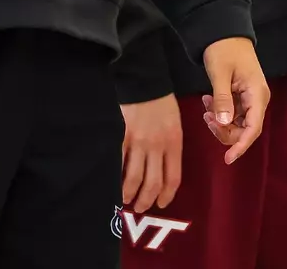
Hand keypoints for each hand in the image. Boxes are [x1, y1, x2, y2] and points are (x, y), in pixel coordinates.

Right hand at [120, 95, 181, 211]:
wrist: (142, 79)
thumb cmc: (160, 102)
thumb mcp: (174, 124)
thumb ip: (170, 147)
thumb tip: (161, 171)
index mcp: (174, 142)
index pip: (172, 178)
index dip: (166, 196)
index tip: (160, 204)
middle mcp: (157, 146)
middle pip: (152, 183)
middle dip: (145, 201)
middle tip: (139, 207)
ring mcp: (137, 142)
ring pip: (133, 178)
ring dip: (128, 194)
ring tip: (124, 200)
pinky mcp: (120, 136)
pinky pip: (117, 163)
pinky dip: (115, 177)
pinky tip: (112, 182)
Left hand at [200, 37, 268, 163]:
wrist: (224, 33)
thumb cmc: (224, 49)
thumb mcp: (220, 74)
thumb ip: (222, 99)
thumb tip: (224, 123)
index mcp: (257, 94)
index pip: (253, 128)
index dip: (241, 146)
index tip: (228, 159)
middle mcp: (257, 100)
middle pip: (245, 130)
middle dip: (225, 131)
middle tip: (206, 119)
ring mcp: (249, 99)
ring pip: (237, 124)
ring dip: (220, 121)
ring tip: (204, 105)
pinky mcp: (241, 97)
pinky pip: (232, 114)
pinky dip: (219, 112)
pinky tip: (207, 101)